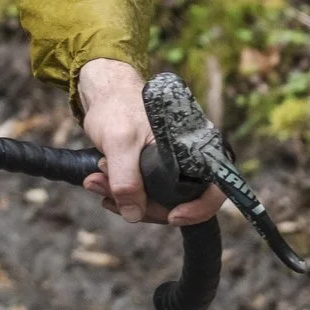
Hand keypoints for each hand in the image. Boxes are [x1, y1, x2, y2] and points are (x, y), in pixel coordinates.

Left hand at [76, 59, 225, 227]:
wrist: (103, 92)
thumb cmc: (118, 106)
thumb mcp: (120, 142)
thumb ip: (127, 179)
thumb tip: (134, 214)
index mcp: (195, 148)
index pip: (213, 190)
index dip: (198, 209)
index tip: (173, 216)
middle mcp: (188, 159)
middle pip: (181, 202)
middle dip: (144, 205)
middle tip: (109, 193)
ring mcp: (171, 167)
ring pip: (158, 202)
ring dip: (126, 199)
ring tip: (96, 181)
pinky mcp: (153, 171)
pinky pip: (144, 194)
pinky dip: (121, 194)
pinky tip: (99, 183)